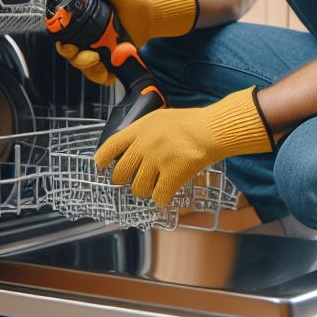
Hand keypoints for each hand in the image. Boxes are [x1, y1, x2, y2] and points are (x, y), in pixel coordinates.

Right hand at [55, 0, 197, 84]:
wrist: (148, 11)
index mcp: (81, 26)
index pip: (63, 39)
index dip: (62, 46)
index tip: (69, 46)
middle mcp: (87, 41)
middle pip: (73, 58)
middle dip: (78, 60)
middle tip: (91, 56)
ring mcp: (100, 53)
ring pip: (87, 69)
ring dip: (90, 70)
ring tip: (101, 62)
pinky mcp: (113, 62)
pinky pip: (105, 76)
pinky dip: (104, 77)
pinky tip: (110, 73)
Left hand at [94, 86, 272, 205]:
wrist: (214, 129)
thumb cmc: (192, 122)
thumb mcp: (161, 119)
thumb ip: (143, 133)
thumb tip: (129, 150)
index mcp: (141, 128)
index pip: (110, 146)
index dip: (101, 160)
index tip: (101, 166)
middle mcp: (145, 144)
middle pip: (120, 174)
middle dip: (124, 181)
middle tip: (133, 180)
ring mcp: (158, 160)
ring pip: (138, 189)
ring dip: (145, 191)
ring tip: (154, 185)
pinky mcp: (173, 174)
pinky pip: (159, 197)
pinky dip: (162, 198)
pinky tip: (167, 193)